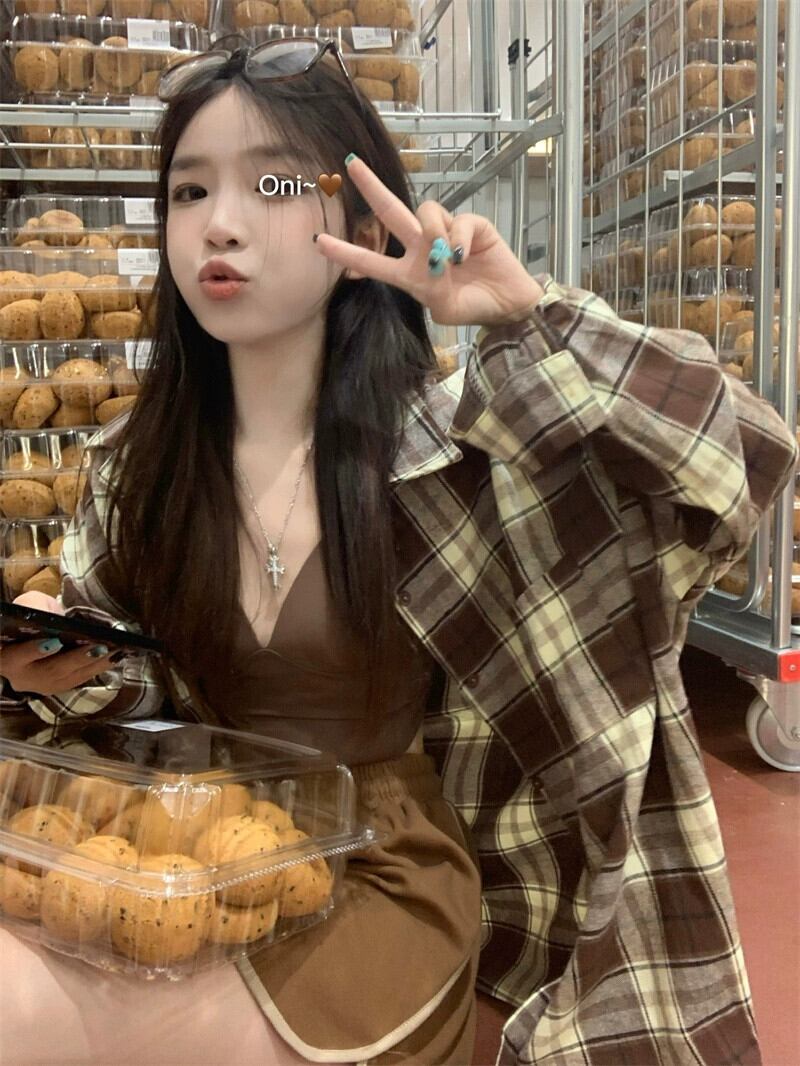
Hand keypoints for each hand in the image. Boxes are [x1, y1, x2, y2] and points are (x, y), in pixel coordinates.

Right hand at [2, 592, 119, 697]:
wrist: (23, 638)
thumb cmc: (26, 619)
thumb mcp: (26, 606)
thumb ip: (34, 608)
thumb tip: (55, 616)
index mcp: (5, 655)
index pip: (15, 656)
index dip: (34, 650)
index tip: (54, 642)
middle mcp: (21, 676)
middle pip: (50, 670)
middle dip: (77, 659)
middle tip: (99, 647)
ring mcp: (39, 685)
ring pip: (68, 678)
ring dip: (94, 665)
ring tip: (115, 652)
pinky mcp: (57, 687)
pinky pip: (78, 680)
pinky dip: (97, 668)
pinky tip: (115, 657)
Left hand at [314, 155, 543, 327]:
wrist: (508, 305)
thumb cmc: (473, 308)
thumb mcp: (445, 310)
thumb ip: (433, 286)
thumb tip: (437, 251)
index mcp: (409, 273)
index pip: (372, 261)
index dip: (346, 252)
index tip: (318, 242)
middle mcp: (422, 248)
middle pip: (391, 212)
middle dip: (371, 187)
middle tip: (350, 163)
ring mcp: (445, 232)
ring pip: (425, 212)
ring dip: (433, 232)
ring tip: (450, 259)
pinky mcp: (470, 224)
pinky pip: (456, 220)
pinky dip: (458, 237)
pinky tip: (465, 254)